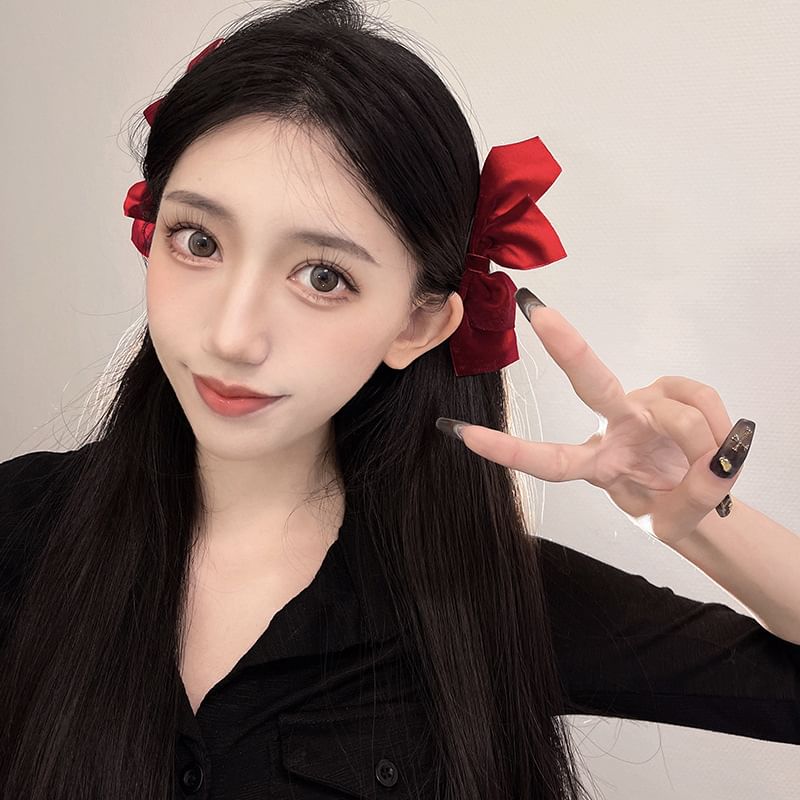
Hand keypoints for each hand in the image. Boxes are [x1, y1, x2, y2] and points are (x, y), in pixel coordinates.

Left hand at [437, 299, 754, 544]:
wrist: (701, 500)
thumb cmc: (668, 507)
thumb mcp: (672, 524)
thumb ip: (690, 503)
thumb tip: (714, 466)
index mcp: (596, 464)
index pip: (549, 460)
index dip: (508, 450)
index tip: (460, 432)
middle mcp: (614, 426)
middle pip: (590, 383)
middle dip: (567, 347)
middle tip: (538, 313)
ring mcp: (644, 406)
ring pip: (678, 415)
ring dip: (703, 448)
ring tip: (707, 468)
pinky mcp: (676, 391)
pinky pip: (703, 398)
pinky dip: (720, 427)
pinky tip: (719, 441)